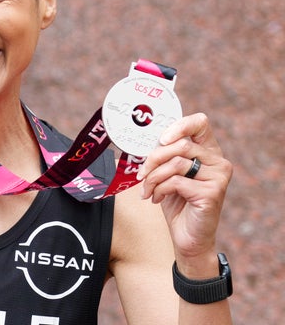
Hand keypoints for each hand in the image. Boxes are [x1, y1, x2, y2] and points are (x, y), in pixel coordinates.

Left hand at [137, 113, 231, 259]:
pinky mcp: (212, 192)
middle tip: (142, 174)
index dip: (179, 125)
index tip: (160, 139)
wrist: (188, 237)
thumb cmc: (177, 202)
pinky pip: (176, 181)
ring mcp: (218, 177)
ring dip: (153, 177)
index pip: (200, 123)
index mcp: (209, 151)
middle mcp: (219, 162)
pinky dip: (159, 189)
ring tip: (147, 190)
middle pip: (180, 145)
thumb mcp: (169, 174)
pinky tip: (156, 199)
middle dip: (153, 159)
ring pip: (176, 163)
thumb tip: (145, 138)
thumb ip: (165, 155)